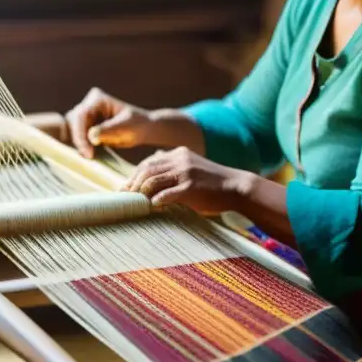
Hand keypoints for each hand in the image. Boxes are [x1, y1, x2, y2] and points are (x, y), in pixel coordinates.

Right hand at [65, 88, 156, 158]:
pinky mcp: (86, 128)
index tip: (88, 152)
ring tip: (89, 156)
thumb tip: (91, 136)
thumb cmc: (136, 124)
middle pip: (73, 122)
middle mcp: (88, 105)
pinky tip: (87, 155)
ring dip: (78, 144)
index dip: (81, 134)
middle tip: (88, 156)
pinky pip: (77, 137)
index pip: (82, 115)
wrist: (142, 130)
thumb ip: (107, 130)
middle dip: (78, 140)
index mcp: (97, 99)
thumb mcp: (124, 127)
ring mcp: (86, 117)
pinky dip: (81, 146)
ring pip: (72, 131)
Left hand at [123, 147, 252, 213]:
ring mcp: (185, 172)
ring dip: (141, 193)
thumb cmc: (213, 182)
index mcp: (179, 154)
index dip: (134, 175)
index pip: (148, 162)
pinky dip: (156, 200)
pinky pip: (167, 194)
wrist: (237, 188)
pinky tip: (152, 207)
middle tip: (125, 196)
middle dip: (133, 184)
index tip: (126, 187)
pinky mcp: (191, 186)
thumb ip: (174, 164)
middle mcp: (180, 159)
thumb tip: (154, 160)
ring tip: (135, 203)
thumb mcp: (192, 166)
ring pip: (153, 180)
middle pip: (146, 170)